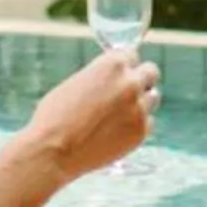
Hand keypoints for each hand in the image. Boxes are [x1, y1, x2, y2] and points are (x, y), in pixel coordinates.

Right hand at [23, 47, 158, 175]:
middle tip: (130, 89)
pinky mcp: (141, 132)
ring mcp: (139, 108)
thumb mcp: (77, 82)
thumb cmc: (55, 116)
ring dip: (142, 101)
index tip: (121, 72)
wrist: (53, 151)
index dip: (125, 64)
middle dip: (141, 78)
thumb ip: (101, 77)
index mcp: (113, 64)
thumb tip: (111, 80)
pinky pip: (148, 122)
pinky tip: (118, 130)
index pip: (132, 54)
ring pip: (153, 97)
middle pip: (150, 72)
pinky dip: (137, 124)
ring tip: (121, 113)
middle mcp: (130, 83)